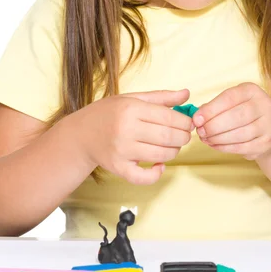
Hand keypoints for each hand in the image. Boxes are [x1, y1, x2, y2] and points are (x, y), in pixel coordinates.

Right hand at [77, 89, 192, 184]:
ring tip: (173, 146)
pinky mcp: (118, 168)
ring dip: (174, 152)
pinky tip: (159, 165)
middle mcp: (126, 130)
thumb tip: (187, 94)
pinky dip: (156, 174)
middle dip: (183, 137)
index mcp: (131, 109)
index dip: (185, 122)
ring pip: (161, 155)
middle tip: (185, 135)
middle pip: (168, 137)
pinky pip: (144, 177)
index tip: (189, 124)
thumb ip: (162, 97)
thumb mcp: (133, 98)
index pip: (169, 117)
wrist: (81, 134)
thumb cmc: (109, 113)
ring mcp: (121, 151)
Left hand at [192, 82, 270, 160]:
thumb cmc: (241, 112)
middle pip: (236, 116)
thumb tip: (197, 116)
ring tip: (205, 138)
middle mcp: (264, 105)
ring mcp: (268, 125)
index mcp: (252, 90)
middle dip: (214, 126)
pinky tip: (214, 145)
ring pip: (240, 134)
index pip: (230, 98)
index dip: (211, 109)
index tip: (196, 119)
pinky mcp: (266, 143)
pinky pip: (242, 147)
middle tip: (200, 131)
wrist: (266, 129)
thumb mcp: (230, 103)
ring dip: (218, 138)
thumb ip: (213, 107)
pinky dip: (225, 147)